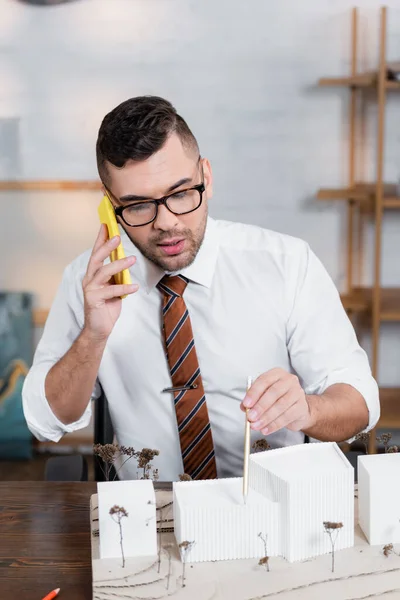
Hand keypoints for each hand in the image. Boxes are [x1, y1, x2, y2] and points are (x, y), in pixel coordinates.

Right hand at [82, 224, 138, 340]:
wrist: (99, 329)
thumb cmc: (107, 306)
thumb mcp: (114, 286)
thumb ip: (116, 274)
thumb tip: (126, 259)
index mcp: (93, 274)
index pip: (96, 253)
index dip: (101, 238)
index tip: (106, 224)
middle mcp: (89, 279)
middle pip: (96, 258)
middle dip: (106, 246)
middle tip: (117, 237)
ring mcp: (90, 289)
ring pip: (102, 272)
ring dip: (118, 264)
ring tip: (132, 259)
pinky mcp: (93, 300)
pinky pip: (110, 291)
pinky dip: (124, 288)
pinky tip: (134, 287)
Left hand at [240, 368, 313, 435]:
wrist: (298, 408)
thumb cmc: (278, 399)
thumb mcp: (264, 395)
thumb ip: (253, 400)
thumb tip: (244, 408)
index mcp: (277, 374)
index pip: (264, 380)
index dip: (254, 393)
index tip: (246, 404)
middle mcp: (289, 380)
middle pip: (274, 392)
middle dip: (260, 406)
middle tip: (251, 417)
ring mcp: (297, 393)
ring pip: (281, 405)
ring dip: (266, 417)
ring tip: (256, 425)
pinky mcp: (302, 407)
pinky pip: (287, 417)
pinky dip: (274, 425)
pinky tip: (266, 429)